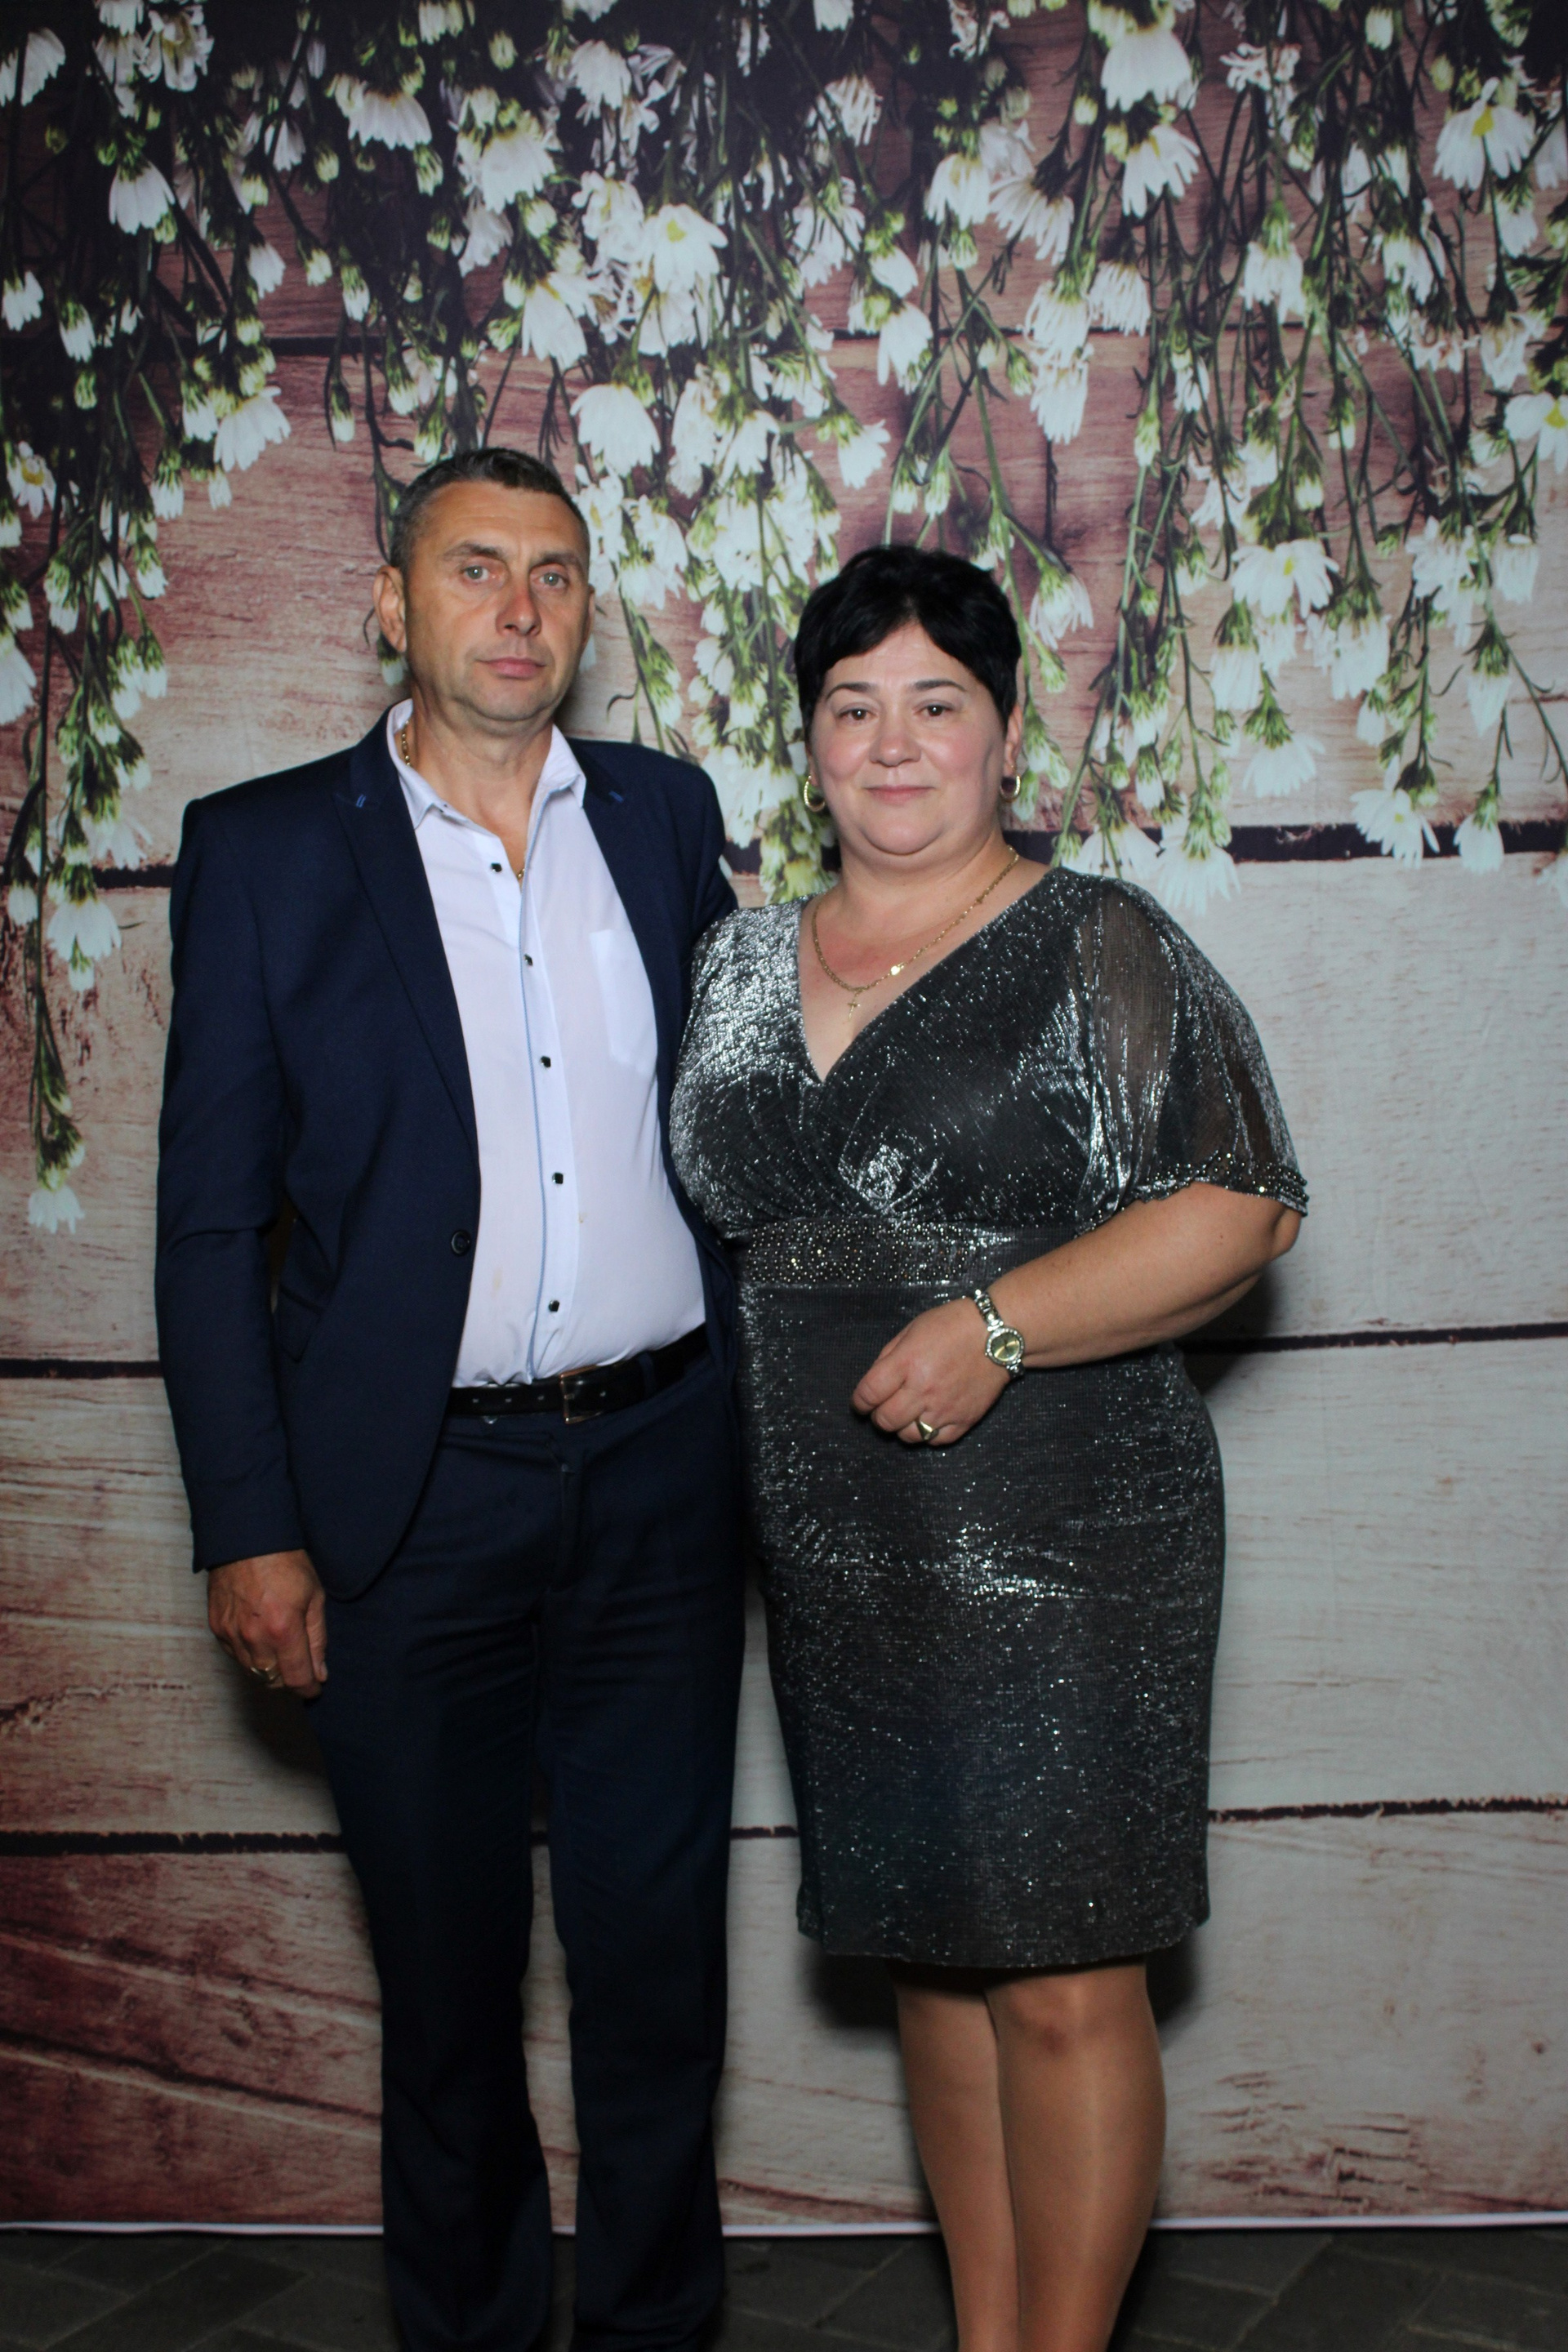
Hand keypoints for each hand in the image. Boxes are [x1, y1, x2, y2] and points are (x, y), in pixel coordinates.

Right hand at [208, 1549, 326, 1697]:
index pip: (296, 1679)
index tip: (315, 1688)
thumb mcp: (314, 1597)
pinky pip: (235, 1657)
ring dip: (269, 1670)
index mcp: (283, 1630)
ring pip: (252, 1673)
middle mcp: (254, 1637)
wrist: (247, 1540)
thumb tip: (319, 1673)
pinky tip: (261, 1638)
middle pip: (273, 1681)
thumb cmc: (286, 1563)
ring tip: (281, 1650)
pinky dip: (250, 1656)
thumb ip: (317, 1639)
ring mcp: (231, 1634)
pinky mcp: (217, 1628)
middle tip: (300, 1666)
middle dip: (290, 1679)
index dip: (309, 1688)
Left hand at [852, 1297, 1008, 1445]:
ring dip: (901, 1428)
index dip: (859, 1402)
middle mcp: (923, 1389)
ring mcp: (944, 1408)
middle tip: (883, 1409)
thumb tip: (874, 1382)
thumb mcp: (912, 1330)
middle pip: (885, 1420)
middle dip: (878, 1417)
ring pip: (908, 1436)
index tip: (860, 1404)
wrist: (998, 1335)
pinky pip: (936, 1440)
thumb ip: (889, 1356)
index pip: (869, 1393)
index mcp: (907, 1362)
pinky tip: (928, 1419)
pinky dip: (927, 1434)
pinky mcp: (964, 1420)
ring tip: (907, 1414)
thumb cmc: (953, 1326)